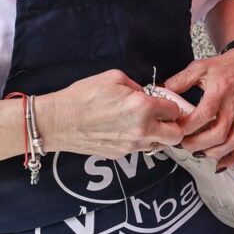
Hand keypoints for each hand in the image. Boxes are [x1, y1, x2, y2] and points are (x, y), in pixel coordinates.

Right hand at [38, 70, 183, 157]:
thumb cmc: (83, 96)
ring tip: (141, 123)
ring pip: (158, 145)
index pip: (175, 111)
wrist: (57, 121)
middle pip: (175, 136)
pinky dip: (137, 141)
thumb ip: (137, 86)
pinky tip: (123, 130)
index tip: (163, 103)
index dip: (170, 105)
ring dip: (156, 135)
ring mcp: (131, 146)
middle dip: (173, 125)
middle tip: (163, 118)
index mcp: (143, 108)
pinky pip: (138, 149)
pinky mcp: (119, 155)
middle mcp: (142, 130)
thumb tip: (145, 94)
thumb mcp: (114, 78)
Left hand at [163, 49, 233, 168]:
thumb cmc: (222, 68)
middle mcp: (231, 107)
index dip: (188, 126)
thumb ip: (180, 80)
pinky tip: (220, 164)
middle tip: (182, 144)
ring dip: (213, 152)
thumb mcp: (199, 68)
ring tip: (197, 152)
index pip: (204, 115)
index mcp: (219, 93)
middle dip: (198, 143)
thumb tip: (162, 92)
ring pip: (232, 142)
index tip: (175, 128)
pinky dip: (233, 158)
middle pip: (218, 133)